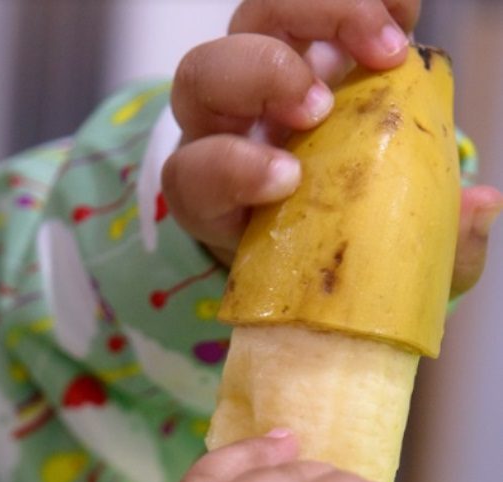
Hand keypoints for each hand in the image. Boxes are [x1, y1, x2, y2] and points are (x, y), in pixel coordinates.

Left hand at [161, 0, 501, 293]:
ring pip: (254, 20)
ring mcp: (259, 77)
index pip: (191, 175)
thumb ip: (410, 254)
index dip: (228, 169)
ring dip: (319, 19)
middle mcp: (223, 127)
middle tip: (325, 105)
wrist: (325, 207)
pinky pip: (309, 0)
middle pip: (203, 77)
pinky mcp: (301, 40)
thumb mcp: (362, 270)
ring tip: (389, 50)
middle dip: (262, 79)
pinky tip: (405, 15)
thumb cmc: (331, 245)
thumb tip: (479, 208)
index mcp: (216, 197)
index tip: (287, 178)